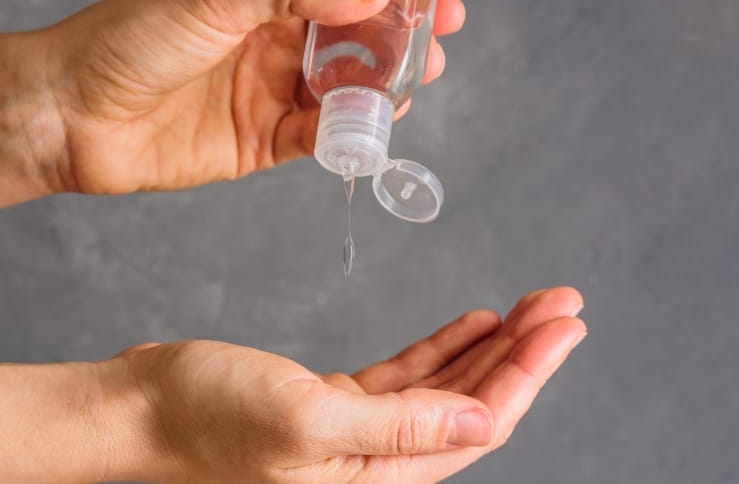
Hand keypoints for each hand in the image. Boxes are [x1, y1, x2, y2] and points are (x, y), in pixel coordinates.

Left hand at [30, 0, 463, 195]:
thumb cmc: (130, 38)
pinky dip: (345, 134)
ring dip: (379, 91)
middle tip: (432, 56)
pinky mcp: (265, 138)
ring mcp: (273, 87)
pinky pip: (319, 135)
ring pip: (346, 88)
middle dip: (399, 45)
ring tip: (403, 93)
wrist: (73, 115)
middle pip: (357, 38)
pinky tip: (362, 131)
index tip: (438, 6)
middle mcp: (276, 34)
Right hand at [106, 288, 584, 482]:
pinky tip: (474, 321)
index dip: (529, 372)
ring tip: (531, 306)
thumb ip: (398, 428)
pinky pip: (411, 374)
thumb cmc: (206, 418)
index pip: (480, 422)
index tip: (565, 324)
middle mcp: (380, 459)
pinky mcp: (339, 402)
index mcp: (379, 476)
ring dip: (492, 344)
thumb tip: (480, 420)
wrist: (143, 408)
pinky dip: (446, 345)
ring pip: (449, 385)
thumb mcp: (305, 421)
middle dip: (525, 351)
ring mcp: (362, 429)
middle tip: (563, 303)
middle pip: (475, 401)